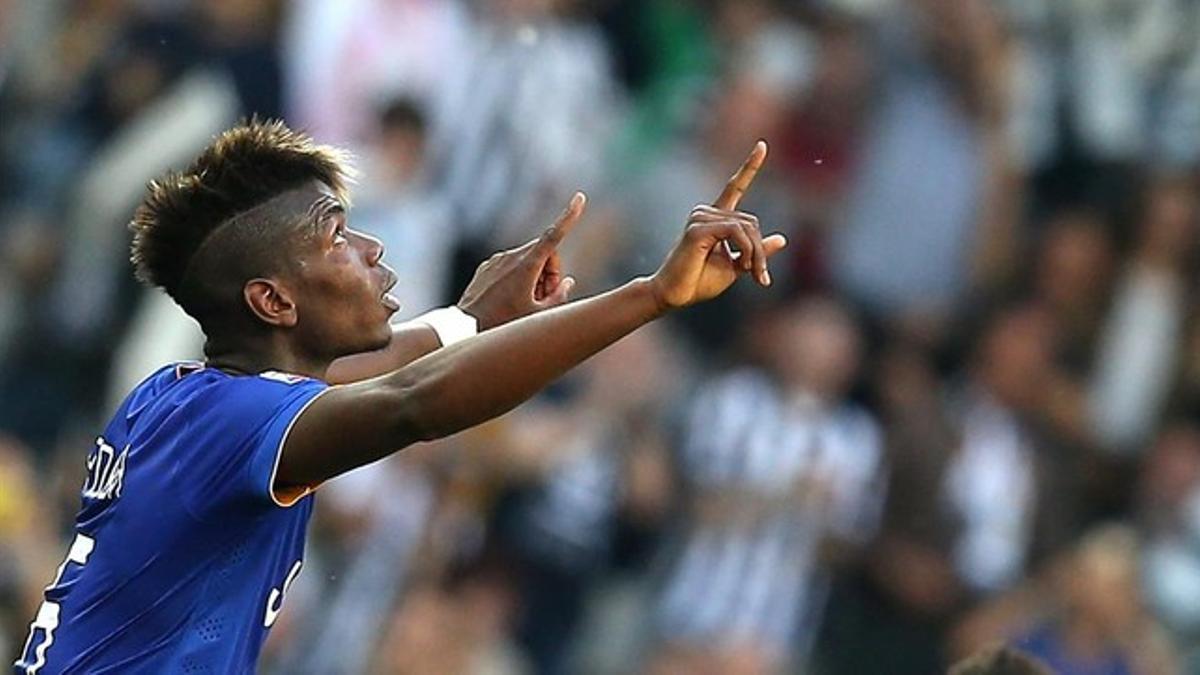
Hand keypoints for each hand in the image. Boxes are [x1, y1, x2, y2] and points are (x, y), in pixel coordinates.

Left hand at [457, 192, 585, 329]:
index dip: (570, 216)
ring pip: (528, 260)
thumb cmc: (503, 323)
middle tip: (545, 297)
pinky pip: (510, 265)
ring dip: (534, 277)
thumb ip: (559, 297)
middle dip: (550, 272)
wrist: (465, 328)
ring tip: (525, 302)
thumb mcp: (538, 315)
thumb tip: (567, 282)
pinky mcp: (487, 267)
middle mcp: (511, 257)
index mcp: (527, 266)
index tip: (580, 198)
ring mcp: (497, 260)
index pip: (554, 235)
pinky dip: (517, 278)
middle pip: (545, 254)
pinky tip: (509, 299)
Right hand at [649, 141, 786, 308]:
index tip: (762, 145)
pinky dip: (745, 250)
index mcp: (716, 218)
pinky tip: (739, 264)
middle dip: (760, 251)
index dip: (749, 166)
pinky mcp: (697, 229)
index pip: (735, 187)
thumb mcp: (738, 265)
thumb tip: (782, 239)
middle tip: (760, 277)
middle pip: (752, 222)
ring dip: (754, 255)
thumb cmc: (700, 282)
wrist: (675, 296)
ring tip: (751, 275)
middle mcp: (706, 213)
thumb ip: (756, 251)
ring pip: (746, 228)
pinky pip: (736, 232)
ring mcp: (700, 218)